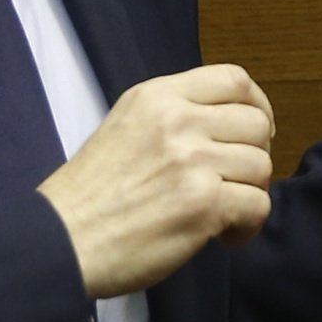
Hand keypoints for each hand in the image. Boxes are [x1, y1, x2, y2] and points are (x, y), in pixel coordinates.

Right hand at [40, 65, 276, 297]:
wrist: (60, 241)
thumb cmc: (90, 195)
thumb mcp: (125, 126)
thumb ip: (173, 116)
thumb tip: (228, 127)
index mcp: (157, 96)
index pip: (234, 80)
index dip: (258, 106)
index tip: (252, 133)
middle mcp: (178, 120)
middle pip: (257, 124)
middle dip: (254, 156)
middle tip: (232, 182)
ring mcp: (192, 161)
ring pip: (262, 166)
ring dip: (250, 194)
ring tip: (222, 213)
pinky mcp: (203, 203)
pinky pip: (258, 205)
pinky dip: (248, 226)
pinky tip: (223, 237)